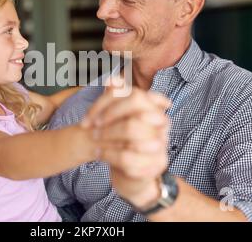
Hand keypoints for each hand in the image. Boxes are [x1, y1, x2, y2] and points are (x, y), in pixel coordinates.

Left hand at [82, 77, 170, 207]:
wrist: (137, 172)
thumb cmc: (126, 139)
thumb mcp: (120, 117)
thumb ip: (117, 97)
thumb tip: (113, 79)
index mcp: (154, 108)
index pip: (134, 95)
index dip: (108, 102)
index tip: (90, 116)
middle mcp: (162, 124)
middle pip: (135, 115)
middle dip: (108, 119)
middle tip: (91, 128)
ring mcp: (161, 144)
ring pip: (133, 137)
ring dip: (107, 138)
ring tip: (94, 140)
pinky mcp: (155, 164)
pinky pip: (128, 159)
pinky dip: (109, 156)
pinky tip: (99, 154)